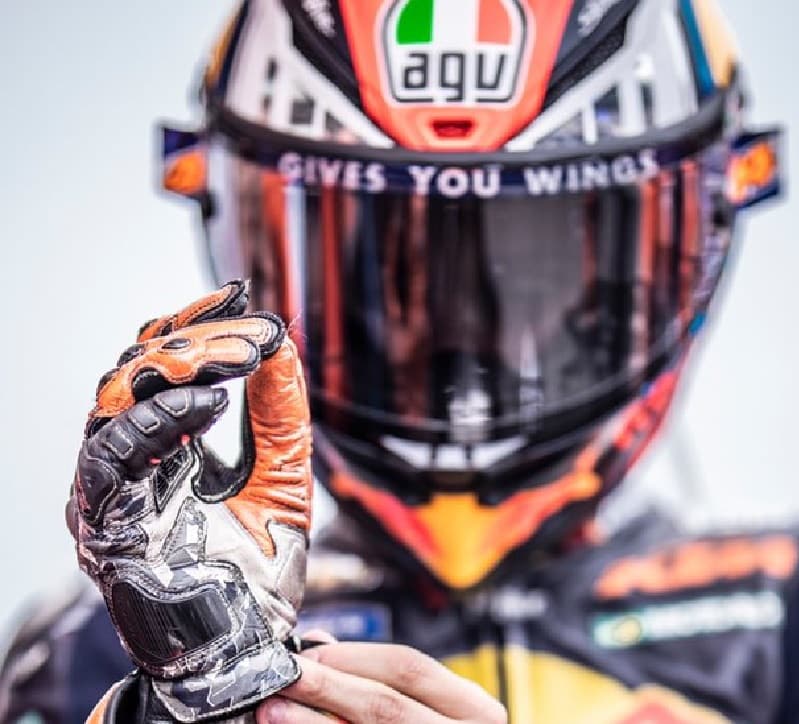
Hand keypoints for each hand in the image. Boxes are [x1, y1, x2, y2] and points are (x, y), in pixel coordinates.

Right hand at [71, 281, 312, 722]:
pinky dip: (158, 418)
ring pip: (116, 399)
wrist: (249, 643)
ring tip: (232, 360)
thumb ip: (282, 411)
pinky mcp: (102, 517)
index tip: (242, 297)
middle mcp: (133, 460)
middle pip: (138, 370)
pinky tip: (210, 403)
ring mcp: (112, 487)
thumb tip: (283, 341)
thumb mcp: (284, 474)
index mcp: (169, 446)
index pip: (167, 367)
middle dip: (193, 341)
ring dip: (176, 369)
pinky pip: (111, 452)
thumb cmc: (261, 569)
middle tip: (245, 333)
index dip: (198, 326)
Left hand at [256, 641, 506, 723]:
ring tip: (274, 711)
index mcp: (474, 711)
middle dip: (328, 686)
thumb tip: (320, 647)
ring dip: (312, 723)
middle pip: (385, 704)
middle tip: (285, 676)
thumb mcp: (429, 708)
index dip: (354, 657)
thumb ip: (382, 678)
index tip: (310, 654)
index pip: (410, 668)